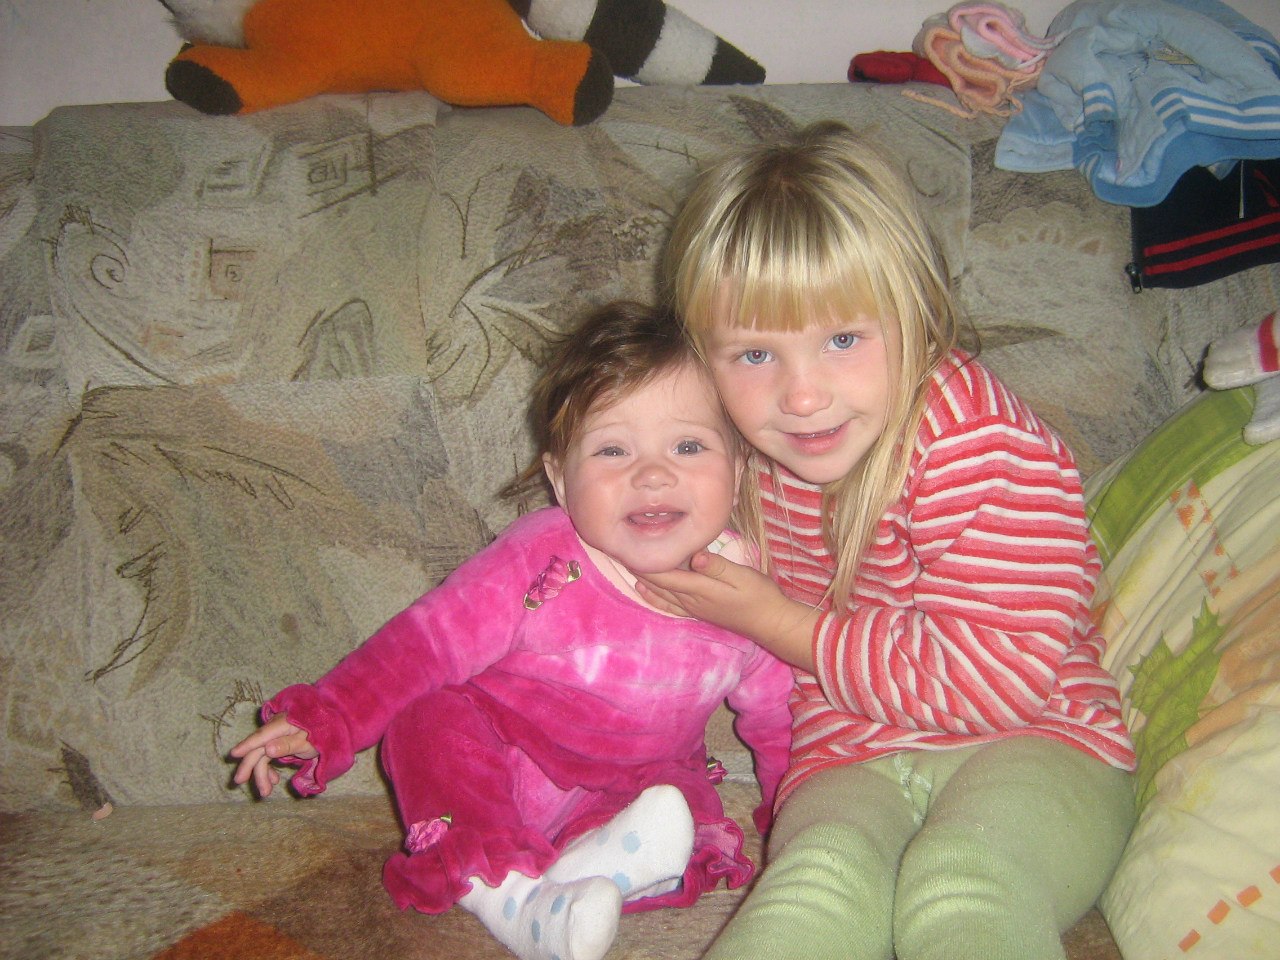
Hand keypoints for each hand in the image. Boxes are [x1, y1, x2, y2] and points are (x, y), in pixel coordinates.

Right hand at [228, 713, 316, 797]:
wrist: (330, 724)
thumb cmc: (321, 731)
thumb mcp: (307, 741)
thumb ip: (288, 745)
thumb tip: (267, 749)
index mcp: (282, 725)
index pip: (261, 736)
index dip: (247, 745)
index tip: (233, 754)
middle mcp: (276, 728)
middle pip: (259, 748)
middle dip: (250, 766)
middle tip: (238, 782)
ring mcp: (276, 735)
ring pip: (263, 755)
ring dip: (262, 773)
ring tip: (265, 792)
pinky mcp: (278, 741)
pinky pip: (269, 755)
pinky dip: (269, 768)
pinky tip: (274, 780)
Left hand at [637, 551, 818, 671]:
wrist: (771, 622)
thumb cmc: (760, 595)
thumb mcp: (743, 576)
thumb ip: (718, 566)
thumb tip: (696, 556)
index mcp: (700, 589)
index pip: (664, 575)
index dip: (644, 562)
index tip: (627, 547)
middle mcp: (691, 601)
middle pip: (657, 584)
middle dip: (639, 568)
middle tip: (619, 551)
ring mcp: (693, 609)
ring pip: (660, 594)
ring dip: (643, 580)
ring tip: (627, 566)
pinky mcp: (699, 612)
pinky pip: (668, 605)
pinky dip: (653, 597)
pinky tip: (644, 591)